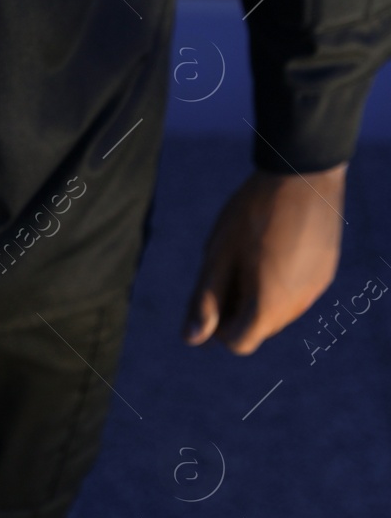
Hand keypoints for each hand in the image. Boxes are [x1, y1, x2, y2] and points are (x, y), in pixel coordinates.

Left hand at [182, 163, 347, 353]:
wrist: (302, 174)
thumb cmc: (252, 214)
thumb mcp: (218, 256)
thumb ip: (204, 300)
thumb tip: (191, 339)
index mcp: (269, 305)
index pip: (239, 342)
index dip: (217, 326)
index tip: (211, 294)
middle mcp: (299, 305)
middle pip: (259, 329)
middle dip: (237, 309)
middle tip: (227, 269)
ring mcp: (317, 288)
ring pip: (279, 312)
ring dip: (258, 296)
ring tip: (248, 256)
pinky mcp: (326, 272)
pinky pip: (297, 293)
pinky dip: (279, 283)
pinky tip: (270, 249)